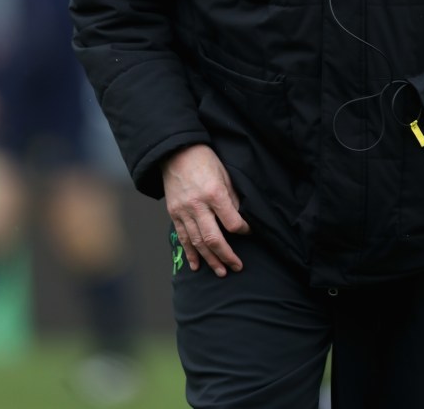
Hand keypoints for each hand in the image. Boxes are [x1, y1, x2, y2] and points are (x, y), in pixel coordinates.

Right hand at [162, 144, 250, 276]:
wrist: (176, 152)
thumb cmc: (204, 160)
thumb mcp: (225, 174)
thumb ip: (232, 198)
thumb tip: (240, 218)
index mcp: (214, 193)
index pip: (232, 222)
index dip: (243, 230)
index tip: (249, 232)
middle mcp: (197, 205)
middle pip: (213, 238)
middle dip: (226, 255)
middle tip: (236, 267)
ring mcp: (183, 211)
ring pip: (197, 242)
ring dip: (210, 259)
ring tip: (221, 272)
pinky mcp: (174, 213)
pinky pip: (183, 237)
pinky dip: (190, 253)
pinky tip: (196, 265)